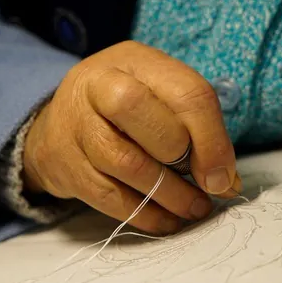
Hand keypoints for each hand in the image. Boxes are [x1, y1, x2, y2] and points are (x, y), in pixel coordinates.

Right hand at [23, 41, 240, 233]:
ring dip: (170, 195)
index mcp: (134, 61)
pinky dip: (145, 215)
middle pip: (138, 110)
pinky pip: (109, 198)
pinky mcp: (66, 167)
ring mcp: (76, 126)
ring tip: (193, 209)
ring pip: (126, 162)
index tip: (224, 177)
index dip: (212, 138)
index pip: (184, 91)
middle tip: (204, 187)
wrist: (56, 127)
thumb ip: (196, 131)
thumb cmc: (123, 112)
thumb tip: (225, 183)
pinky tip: (167, 221)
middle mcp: (98, 85)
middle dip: (182, 156)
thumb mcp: (158, 98)